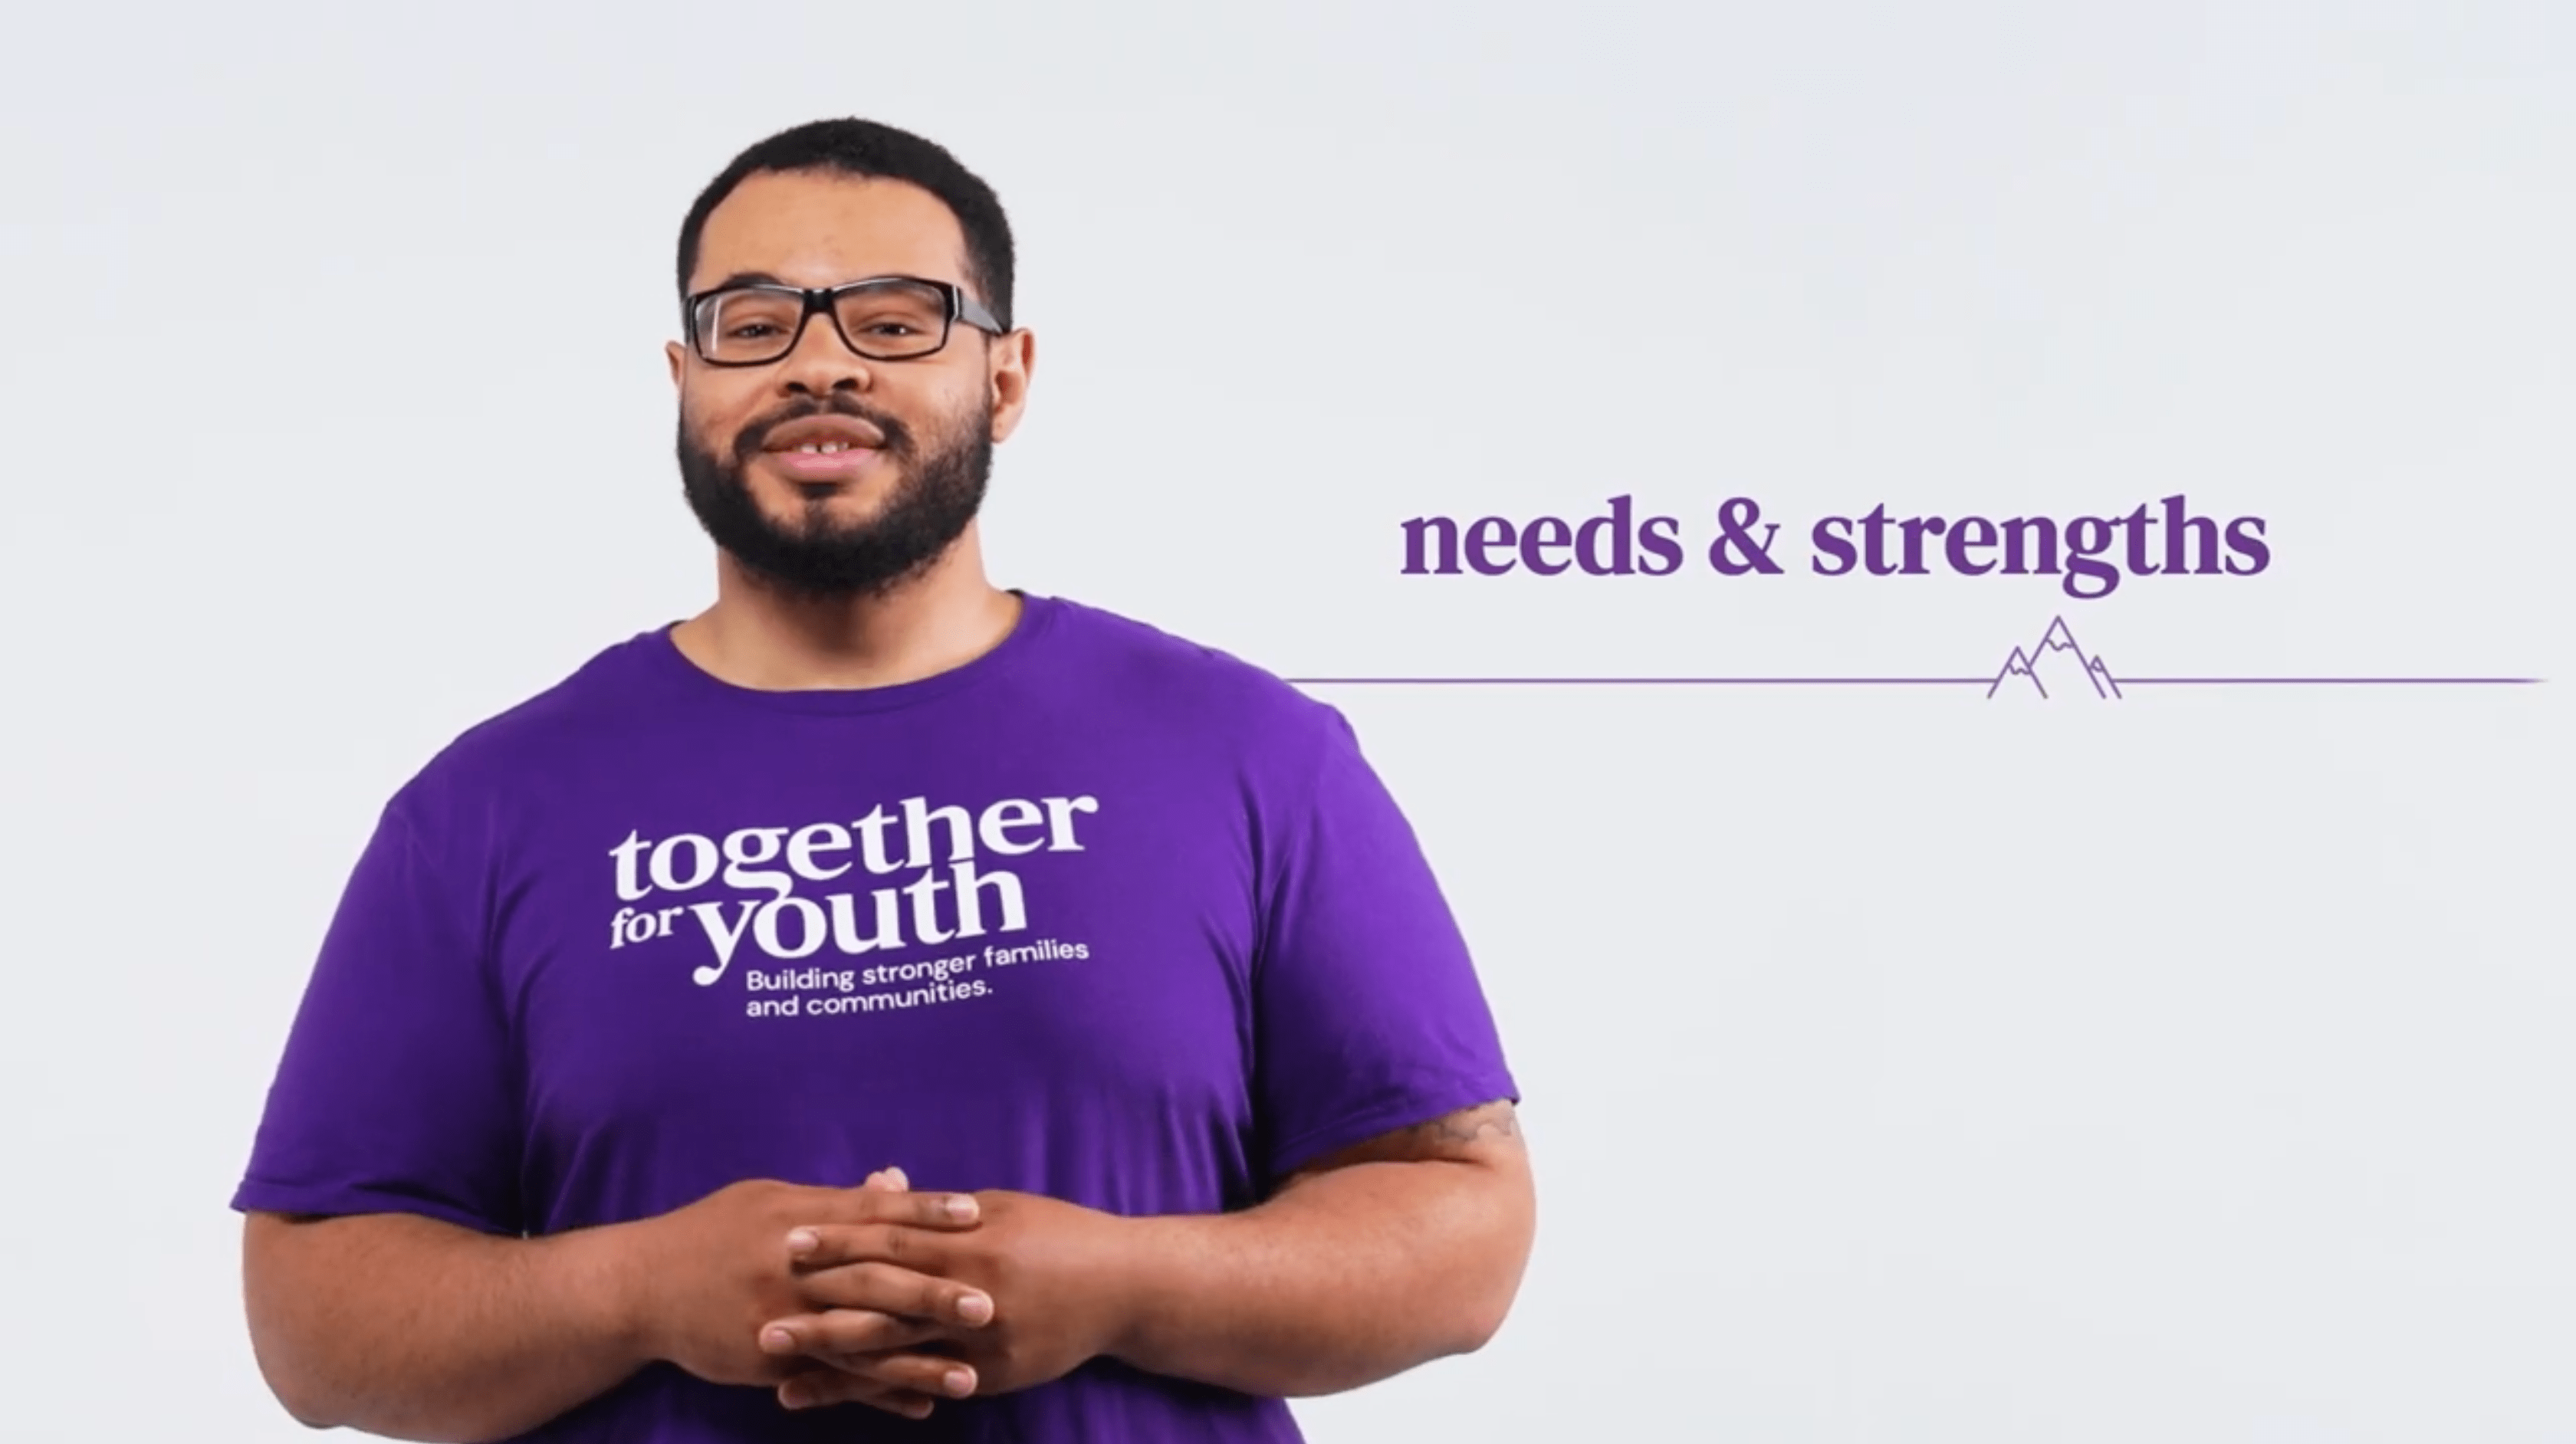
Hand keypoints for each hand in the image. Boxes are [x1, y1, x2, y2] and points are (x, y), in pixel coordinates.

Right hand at [621, 1172, 982, 1391]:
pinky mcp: (772, 1359)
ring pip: (862, 1339)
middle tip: (990, 1304)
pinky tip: (921, 1404)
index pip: (873, 1212)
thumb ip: (836, 1198)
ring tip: (972, 1373)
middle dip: (934, 1293)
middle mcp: (795, 1267)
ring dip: (918, 1359)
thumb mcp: (769, 1202)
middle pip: (875, 1278)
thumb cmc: (711, 1234)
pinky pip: (835, 1380)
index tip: (976, 1213)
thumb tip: (896, 1180)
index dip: (925, 1211)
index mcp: (799, 1218)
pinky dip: (879, 1393)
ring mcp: (783, 1317)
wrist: (639, 1287)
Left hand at [763, 1189, 1141, 1408]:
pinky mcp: (989, 1374)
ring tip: (775, 1357)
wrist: (1125, 1287)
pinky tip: (830, 1396)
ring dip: (828, 1354)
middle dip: (816, 1304)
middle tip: (757, 1310)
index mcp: (970, 1238)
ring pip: (892, 1347)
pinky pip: (920, 1383)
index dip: (837, 1239)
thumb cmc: (1060, 1236)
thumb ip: (936, 1208)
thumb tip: (880, 1184)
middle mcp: (970, 1288)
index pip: (890, 1236)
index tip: (786, 1240)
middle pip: (880, 1296)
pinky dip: (872, 1391)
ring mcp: (979, 1337)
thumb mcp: (999, 1209)